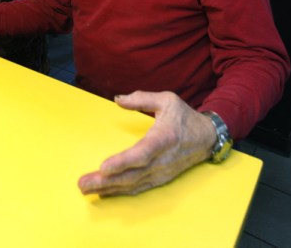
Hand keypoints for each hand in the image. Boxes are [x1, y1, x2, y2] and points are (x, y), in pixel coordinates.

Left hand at [77, 91, 216, 196]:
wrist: (207, 138)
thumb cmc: (184, 117)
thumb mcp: (167, 100)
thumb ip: (141, 98)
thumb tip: (117, 99)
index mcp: (165, 137)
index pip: (142, 153)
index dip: (123, 162)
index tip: (104, 167)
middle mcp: (163, 159)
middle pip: (132, 174)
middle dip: (106, 181)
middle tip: (83, 184)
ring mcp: (162, 172)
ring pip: (133, 185)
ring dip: (109, 189)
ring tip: (86, 190)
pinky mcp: (161, 179)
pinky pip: (139, 188)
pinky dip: (120, 192)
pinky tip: (104, 192)